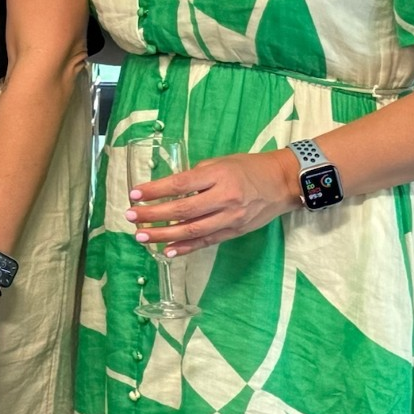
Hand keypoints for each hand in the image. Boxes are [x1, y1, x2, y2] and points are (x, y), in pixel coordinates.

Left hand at [130, 148, 302, 254]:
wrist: (282, 182)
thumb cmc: (247, 168)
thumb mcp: (219, 163)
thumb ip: (194, 176)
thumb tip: (166, 189)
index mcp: (218, 176)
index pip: (180, 184)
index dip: (155, 190)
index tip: (134, 194)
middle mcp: (224, 198)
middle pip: (183, 210)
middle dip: (153, 214)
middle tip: (130, 216)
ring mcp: (231, 218)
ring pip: (192, 230)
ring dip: (163, 234)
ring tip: (141, 235)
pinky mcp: (235, 232)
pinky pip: (207, 241)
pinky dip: (186, 247)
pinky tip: (167, 250)